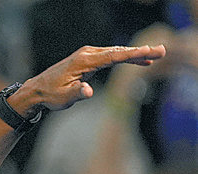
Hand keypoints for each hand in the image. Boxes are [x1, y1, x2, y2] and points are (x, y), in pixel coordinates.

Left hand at [13, 44, 166, 116]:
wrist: (37, 90)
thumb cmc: (51, 95)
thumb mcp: (64, 98)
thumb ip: (78, 93)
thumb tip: (89, 91)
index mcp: (84, 61)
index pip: (113, 56)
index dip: (133, 55)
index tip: (149, 53)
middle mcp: (87, 54)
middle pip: (118, 52)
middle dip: (140, 52)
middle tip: (162, 51)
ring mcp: (88, 55)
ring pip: (116, 53)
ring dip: (136, 54)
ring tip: (156, 55)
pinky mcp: (89, 60)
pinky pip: (111, 57)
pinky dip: (125, 58)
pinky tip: (139, 61)